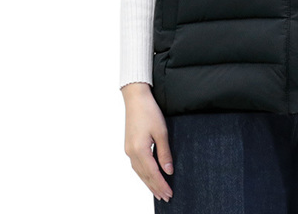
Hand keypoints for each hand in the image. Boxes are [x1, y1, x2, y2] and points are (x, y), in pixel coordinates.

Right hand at [122, 82, 173, 202]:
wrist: (136, 98)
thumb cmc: (149, 112)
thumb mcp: (161, 132)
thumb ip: (164, 153)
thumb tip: (168, 171)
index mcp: (140, 150)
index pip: (153, 173)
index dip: (161, 185)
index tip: (169, 194)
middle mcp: (131, 153)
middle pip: (144, 176)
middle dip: (155, 188)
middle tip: (166, 198)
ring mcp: (128, 150)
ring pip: (139, 172)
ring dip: (149, 183)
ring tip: (158, 192)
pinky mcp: (129, 146)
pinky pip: (136, 165)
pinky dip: (144, 174)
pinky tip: (148, 177)